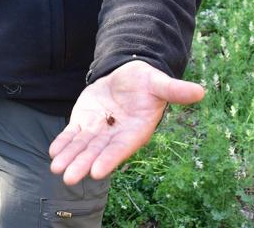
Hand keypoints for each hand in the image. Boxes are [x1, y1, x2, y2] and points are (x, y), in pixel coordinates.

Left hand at [49, 60, 204, 184]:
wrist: (127, 76)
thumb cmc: (147, 82)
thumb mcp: (159, 83)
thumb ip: (175, 90)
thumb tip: (201, 92)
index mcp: (135, 130)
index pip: (121, 148)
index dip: (109, 159)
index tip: (97, 171)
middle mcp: (115, 135)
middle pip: (97, 152)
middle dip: (83, 164)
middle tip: (69, 178)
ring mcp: (98, 131)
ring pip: (82, 147)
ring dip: (69, 157)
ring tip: (56, 168)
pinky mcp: (84, 122)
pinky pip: (72, 135)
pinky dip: (63, 142)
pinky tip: (53, 151)